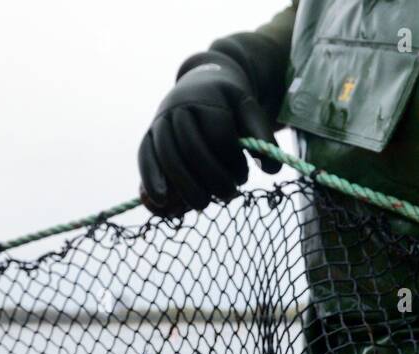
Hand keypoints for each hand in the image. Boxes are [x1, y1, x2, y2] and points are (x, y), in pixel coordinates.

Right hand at [138, 52, 280, 215]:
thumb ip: (262, 136)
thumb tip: (273, 169)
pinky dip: (151, 180)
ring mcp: (160, 123)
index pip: (219, 135)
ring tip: (202, 205)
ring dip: (185, 186)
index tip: (243, 177)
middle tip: (229, 195)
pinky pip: (145, 159)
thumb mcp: (249, 111)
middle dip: (212, 177)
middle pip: (192, 149)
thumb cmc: (228, 105)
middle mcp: (179, 109)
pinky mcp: (148, 137)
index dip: (232, 161)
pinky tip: (160, 202)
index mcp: (208, 99)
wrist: (200, 84)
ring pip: (168, 157)